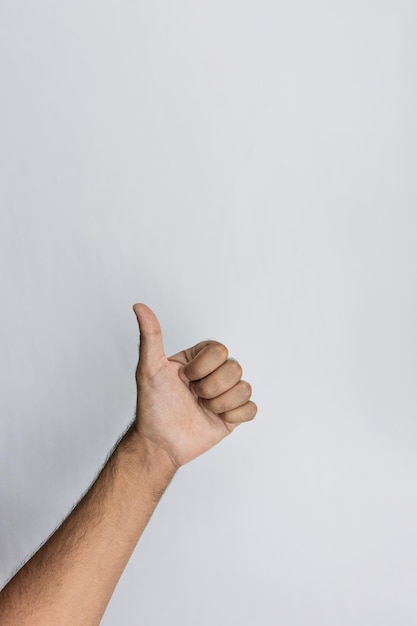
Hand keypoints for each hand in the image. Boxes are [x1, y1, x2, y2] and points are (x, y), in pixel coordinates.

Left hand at [132, 303, 256, 468]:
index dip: (202, 367)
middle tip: (193, 396)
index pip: (220, 350)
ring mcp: (225, 394)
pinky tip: (216, 419)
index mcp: (199, 359)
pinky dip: (233, 415)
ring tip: (202, 409)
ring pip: (244, 388)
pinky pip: (251, 408)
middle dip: (210, 387)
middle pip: (235, 368)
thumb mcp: (149, 368)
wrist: (160, 443)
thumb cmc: (153, 406)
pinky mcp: (234, 415)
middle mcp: (215, 373)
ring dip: (219, 403)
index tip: (183, 378)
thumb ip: (150, 336)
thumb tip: (139, 306)